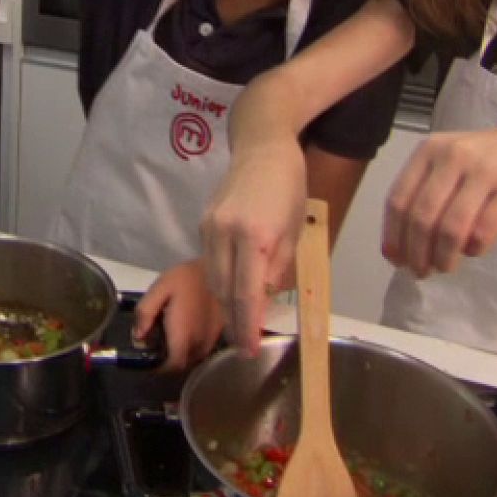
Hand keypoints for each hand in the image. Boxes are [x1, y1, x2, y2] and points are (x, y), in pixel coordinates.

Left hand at [133, 259, 225, 371]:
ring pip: (193, 358)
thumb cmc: (185, 278)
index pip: (172, 367)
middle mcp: (199, 344)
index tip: (150, 358)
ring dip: (181, 353)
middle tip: (157, 340)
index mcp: (183, 336)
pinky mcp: (219, 334)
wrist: (218, 268)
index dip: (159, 369)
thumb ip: (145, 313)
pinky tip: (187, 328)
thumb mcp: (159, 289)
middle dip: (168, 359)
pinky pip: (202, 349)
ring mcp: (212, 340)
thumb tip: (138, 337)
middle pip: (182, 365)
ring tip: (171, 333)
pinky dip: (192, 346)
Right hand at [199, 140, 305, 355]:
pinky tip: (232, 289)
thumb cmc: (289, 187)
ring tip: (239, 322)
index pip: (247, 293)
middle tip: (244, 344)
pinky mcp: (202, 222)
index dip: (248, 325)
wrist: (263, 148)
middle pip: (223, 291)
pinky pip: (209, 261)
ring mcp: (210, 227)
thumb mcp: (294, 230)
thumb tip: (263, 296)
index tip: (250, 349)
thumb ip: (278, 266)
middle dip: (233, 321)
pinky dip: (220, 279)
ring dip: (225, 303)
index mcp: (255, 236)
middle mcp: (226, 233)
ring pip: (212, 279)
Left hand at [382, 124, 496, 277]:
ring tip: (445, 267)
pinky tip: (474, 251)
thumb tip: (401, 244)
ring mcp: (484, 170)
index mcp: (431, 149)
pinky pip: (484, 231)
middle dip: (416, 252)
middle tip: (420, 272)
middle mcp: (453, 154)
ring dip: (444, 257)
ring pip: (451, 228)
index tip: (394, 260)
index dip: (393, 235)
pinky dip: (475, 249)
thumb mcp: (455, 160)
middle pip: (421, 216)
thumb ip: (428, 191)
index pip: (399, 198)